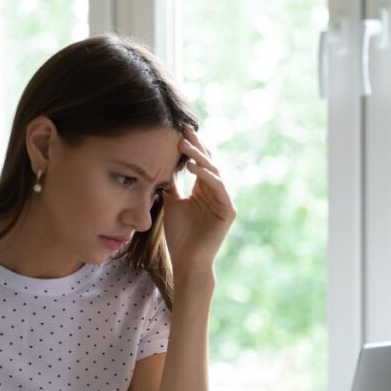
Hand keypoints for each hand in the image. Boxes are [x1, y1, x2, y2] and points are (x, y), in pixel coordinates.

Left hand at [162, 128, 236, 272]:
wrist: (187, 260)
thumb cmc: (179, 236)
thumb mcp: (171, 204)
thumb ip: (171, 186)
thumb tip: (162, 167)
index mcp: (204, 190)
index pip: (199, 163)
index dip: (191, 147)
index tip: (179, 130)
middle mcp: (216, 192)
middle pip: (208, 163)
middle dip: (196, 146)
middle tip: (184, 130)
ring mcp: (224, 201)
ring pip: (214, 172)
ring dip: (199, 158)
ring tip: (184, 146)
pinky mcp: (229, 211)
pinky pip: (219, 187)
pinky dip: (206, 176)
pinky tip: (193, 167)